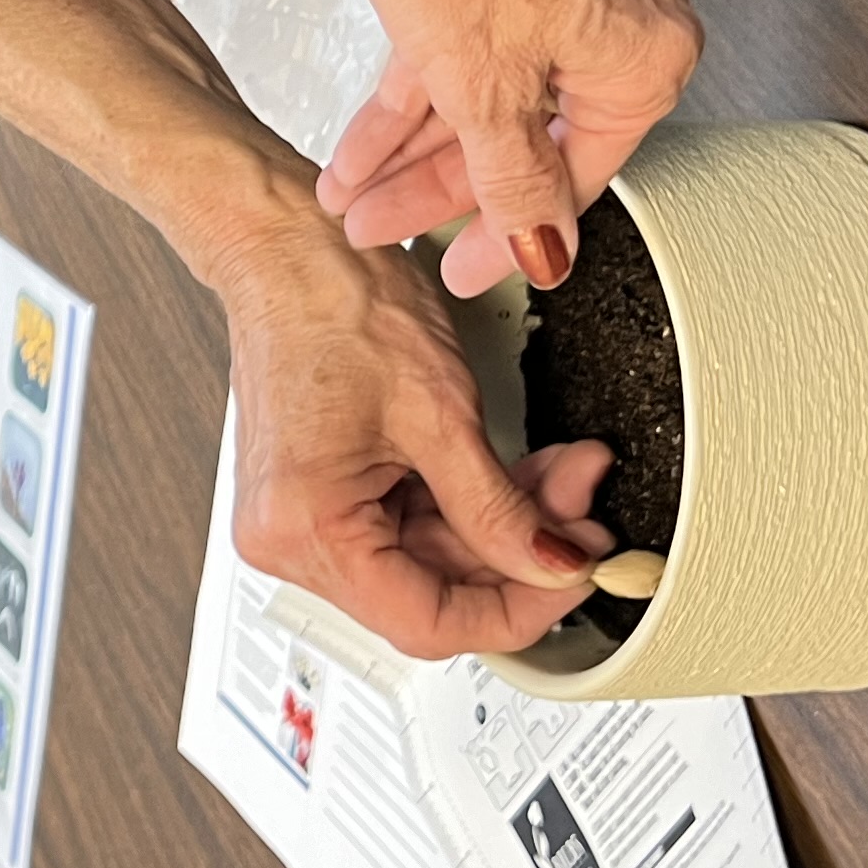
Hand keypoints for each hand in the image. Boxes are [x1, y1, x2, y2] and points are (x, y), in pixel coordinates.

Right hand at [206, 180, 618, 654]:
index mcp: (305, 530)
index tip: (576, 575)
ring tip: (562, 475)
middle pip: (432, 592)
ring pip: (430, 559)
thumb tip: (553, 565)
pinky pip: (409, 524)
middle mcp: (289, 539)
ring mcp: (302, 519)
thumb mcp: (440, 412)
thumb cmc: (332, 303)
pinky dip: (469, 502)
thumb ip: (501, 508)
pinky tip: (516, 472)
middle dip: (520, 552)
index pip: (429, 621)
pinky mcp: (323, 494)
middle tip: (584, 511)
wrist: (283, 246)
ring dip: (503, 523)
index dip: (518, 608)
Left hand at [314, 0, 695, 298]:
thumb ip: (513, 178)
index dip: (506, 233)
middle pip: (526, 133)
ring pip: (490, 89)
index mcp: (647, 51)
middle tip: (382, 228)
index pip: (575, 176)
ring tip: (354, 190)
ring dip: (414, 146)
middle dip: (438, 188)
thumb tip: (541, 245)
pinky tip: (362, 136)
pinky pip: (469, 43)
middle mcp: (623, 10)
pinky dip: (417, 90)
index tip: (463, 267)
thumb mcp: (481, 81)